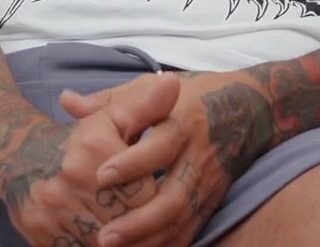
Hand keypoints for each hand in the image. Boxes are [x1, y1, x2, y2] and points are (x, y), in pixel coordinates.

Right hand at [0, 72, 178, 246]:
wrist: (18, 159)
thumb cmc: (76, 141)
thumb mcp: (111, 118)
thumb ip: (146, 107)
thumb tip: (173, 83)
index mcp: (94, 153)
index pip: (145, 195)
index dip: (153, 201)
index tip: (152, 197)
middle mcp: (71, 184)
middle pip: (126, 223)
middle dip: (138, 225)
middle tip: (141, 218)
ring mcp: (53, 215)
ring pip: (103, 244)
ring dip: (120, 241)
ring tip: (122, 228)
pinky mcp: (40, 238)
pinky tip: (99, 237)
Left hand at [60, 70, 273, 245]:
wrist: (252, 108)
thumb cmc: (194, 94)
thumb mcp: (154, 87)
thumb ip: (111, 101)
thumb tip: (66, 102)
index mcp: (182, 121)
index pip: (160, 145)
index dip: (132, 163)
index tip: (100, 176)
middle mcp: (197, 154)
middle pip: (173, 195)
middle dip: (139, 220)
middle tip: (103, 238)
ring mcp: (207, 182)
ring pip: (181, 219)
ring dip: (149, 239)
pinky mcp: (212, 200)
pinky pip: (191, 229)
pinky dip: (169, 245)